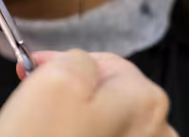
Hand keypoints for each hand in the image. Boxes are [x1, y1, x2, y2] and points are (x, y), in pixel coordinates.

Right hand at [0, 50, 177, 136]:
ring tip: (45, 128)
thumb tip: (81, 63)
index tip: (32, 72)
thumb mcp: (55, 80)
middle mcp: (155, 132)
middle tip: (35, 100)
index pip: (106, 62)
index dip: (63, 62)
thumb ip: (77, 58)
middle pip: (111, 94)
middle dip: (73, 92)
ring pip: (108, 123)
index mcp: (145, 100)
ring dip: (78, 120)